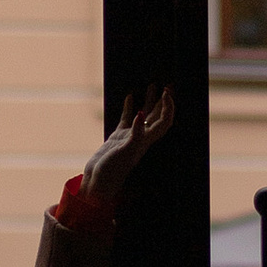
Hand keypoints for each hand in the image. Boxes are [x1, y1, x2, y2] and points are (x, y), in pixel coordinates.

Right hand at [81, 86, 174, 212]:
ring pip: (144, 115)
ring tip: (152, 85)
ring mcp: (130, 137)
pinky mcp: (118, 137)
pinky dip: (130, 107)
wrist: (97, 182)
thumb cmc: (112, 170)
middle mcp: (142, 138)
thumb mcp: (125, 150)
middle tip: (167, 84)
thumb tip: (142, 114)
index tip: (166, 92)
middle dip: (164, 101)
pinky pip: (127, 119)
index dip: (168, 107)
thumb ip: (135, 133)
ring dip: (149, 101)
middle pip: (158, 117)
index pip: (164, 121)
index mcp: (146, 141)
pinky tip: (130, 97)